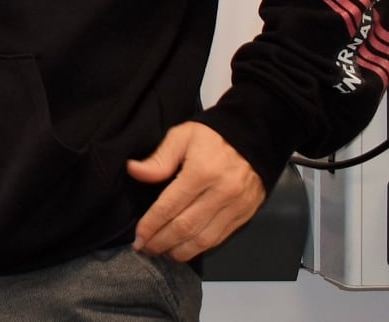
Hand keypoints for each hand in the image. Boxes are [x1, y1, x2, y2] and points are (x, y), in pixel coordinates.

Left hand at [126, 121, 264, 261]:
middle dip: (162, 242)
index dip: (152, 224)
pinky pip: (220, 238)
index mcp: (201, 172)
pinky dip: (200, 248)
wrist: (255, 139)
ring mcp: (236, 207)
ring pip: (204, 239)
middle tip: (145, 248)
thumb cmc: (212, 137)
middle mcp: (221, 193)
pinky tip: (184, 249)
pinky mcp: (245, 215)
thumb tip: (133, 170)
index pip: (170, 206)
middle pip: (186, 227)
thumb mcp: (181, 136)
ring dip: (180, 251)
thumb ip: (159, 158)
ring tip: (162, 253)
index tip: (138, 237)